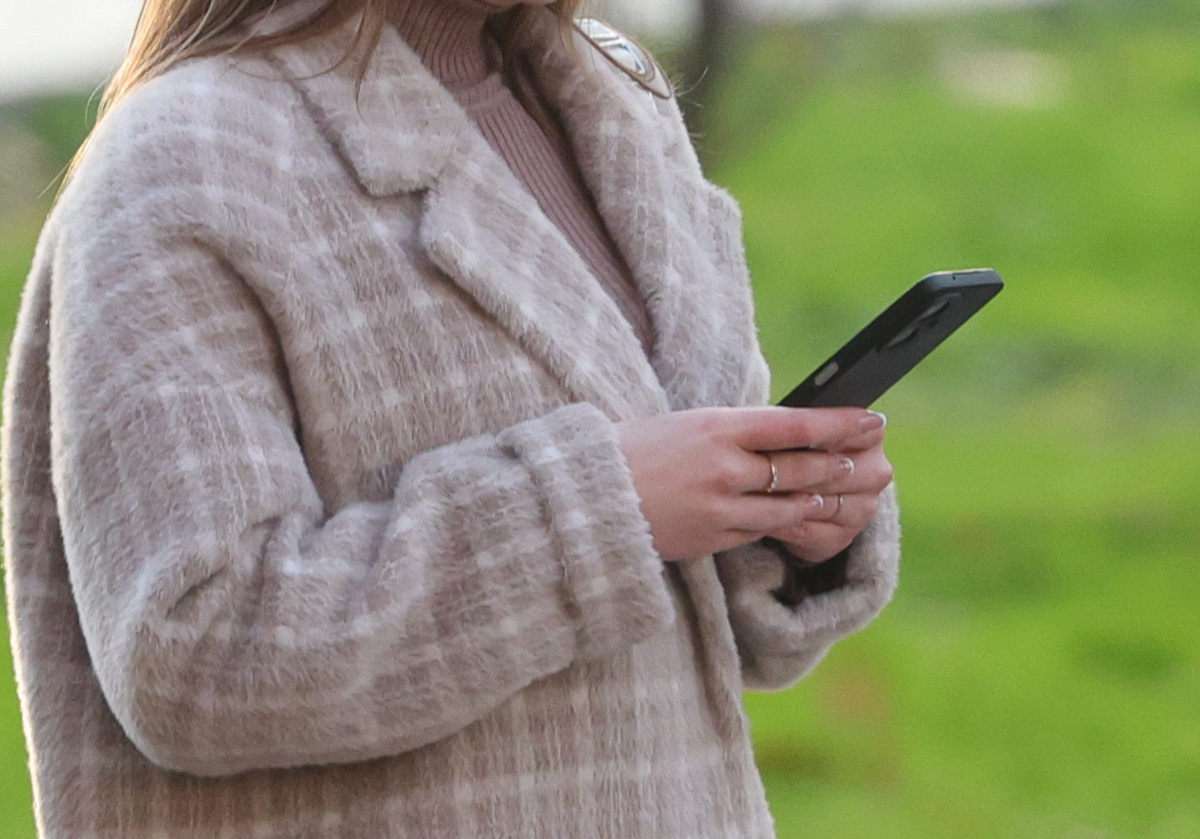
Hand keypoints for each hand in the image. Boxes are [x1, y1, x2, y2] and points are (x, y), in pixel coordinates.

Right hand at [614, 407, 888, 560]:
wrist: (591, 495)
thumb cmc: (637, 450)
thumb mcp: (687, 425)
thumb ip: (734, 431)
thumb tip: (784, 434)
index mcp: (717, 426)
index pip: (794, 423)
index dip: (838, 423)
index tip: (871, 419)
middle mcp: (725, 466)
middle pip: (800, 466)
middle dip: (838, 464)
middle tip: (864, 460)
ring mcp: (721, 507)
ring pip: (788, 506)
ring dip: (816, 498)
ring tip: (835, 492)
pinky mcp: (713, 539)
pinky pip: (760, 531)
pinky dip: (781, 523)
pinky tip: (796, 516)